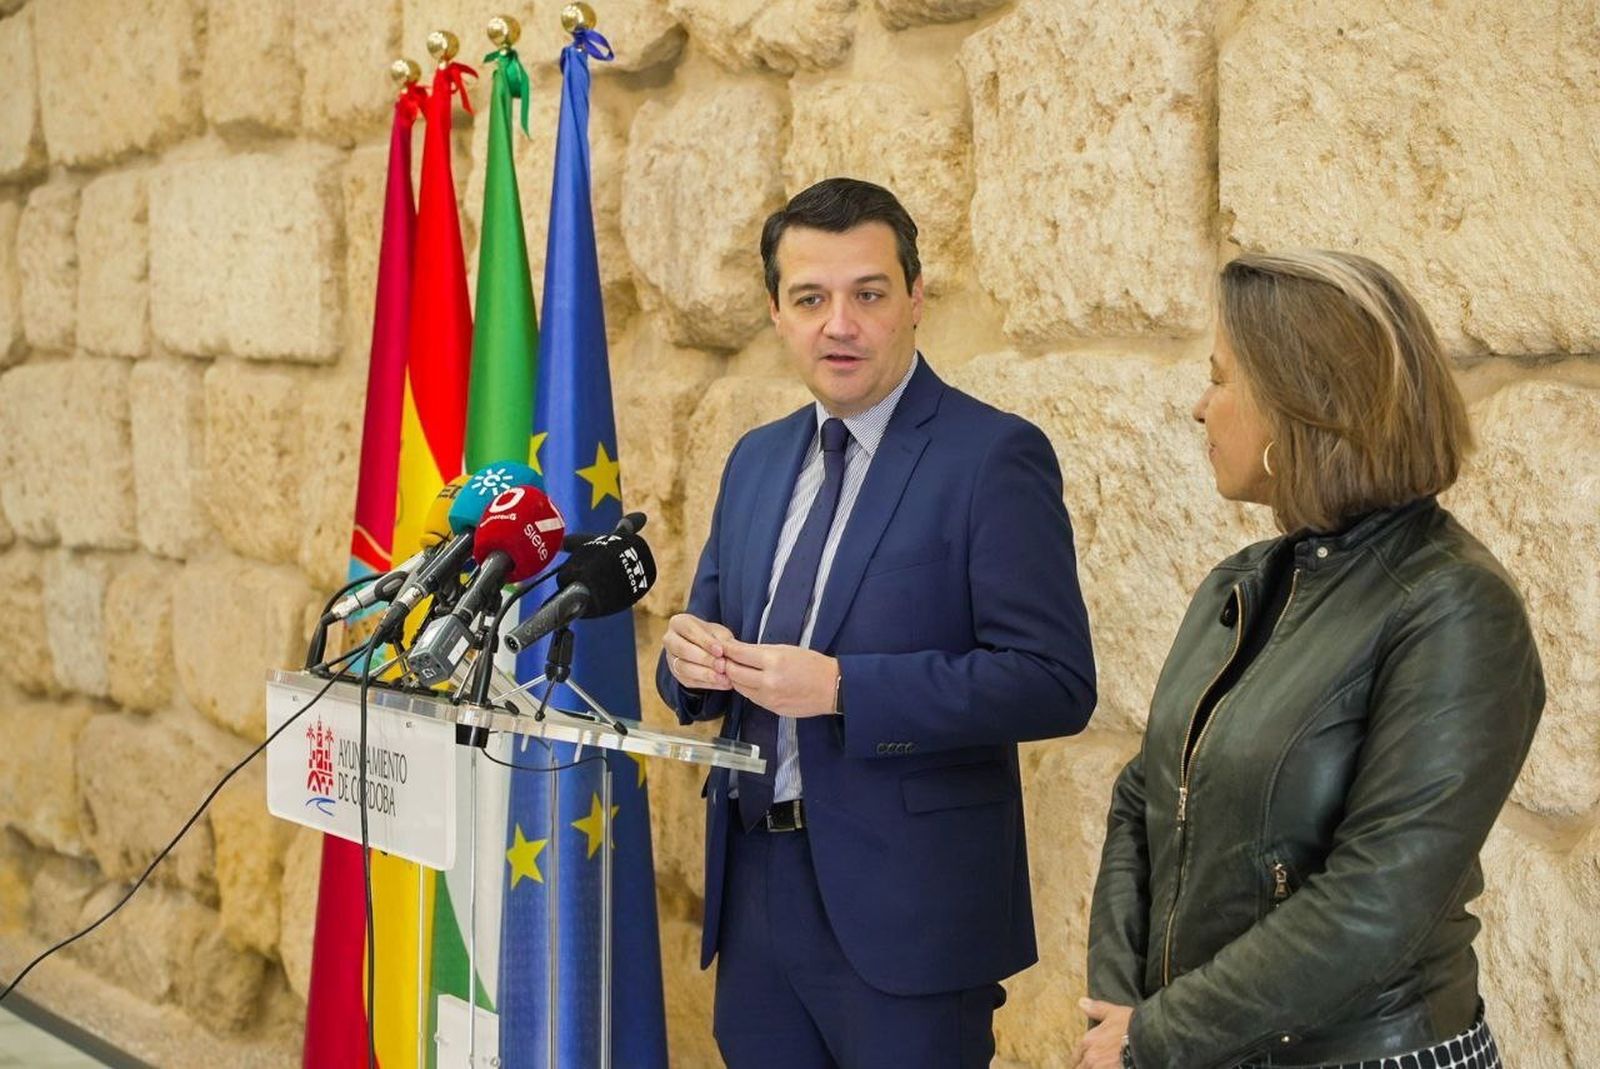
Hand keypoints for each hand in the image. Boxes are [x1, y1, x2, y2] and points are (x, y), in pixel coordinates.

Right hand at [664, 613, 735, 690]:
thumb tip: (732, 652)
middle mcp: (669, 640)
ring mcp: (670, 658)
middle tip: (722, 666)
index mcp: (678, 623)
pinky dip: (707, 683)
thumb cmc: (712, 636)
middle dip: (704, 659)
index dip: (705, 642)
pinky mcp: (676, 674)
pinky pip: (689, 681)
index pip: (690, 631)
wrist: (703, 648)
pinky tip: (722, 684)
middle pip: (683, 650)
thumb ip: (724, 641)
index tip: (720, 651)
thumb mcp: (719, 633)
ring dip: (705, 674)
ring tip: (724, 678)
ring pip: (684, 668)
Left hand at [720, 637, 839, 717]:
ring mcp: (769, 698)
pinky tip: (748, 682)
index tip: (721, 646)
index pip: (739, 654)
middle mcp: (768, 681)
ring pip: (740, 687)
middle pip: (734, 673)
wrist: (832, 688)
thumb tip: (739, 651)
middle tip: (722, 658)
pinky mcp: (771, 709)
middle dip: (726, 664)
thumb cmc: (812, 664)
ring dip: (734, 678)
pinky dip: (746, 689)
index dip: (727, 649)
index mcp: (773, 661)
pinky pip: (751, 698)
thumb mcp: (787, 649)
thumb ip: (761, 651)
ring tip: (732, 669)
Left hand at [1074, 998, 1132, 1068]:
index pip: (1075, 1056)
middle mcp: (1091, 1058)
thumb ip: (1096, 1009)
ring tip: (1101, 1067)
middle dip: (1083, 1067)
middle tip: (1091, 1065)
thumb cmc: (1133, 1026)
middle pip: (1079, 1068)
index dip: (1078, 1060)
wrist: (1150, 1041)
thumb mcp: (1114, 1013)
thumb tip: (1082, 1002)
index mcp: (1088, 1042)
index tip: (1081, 1062)